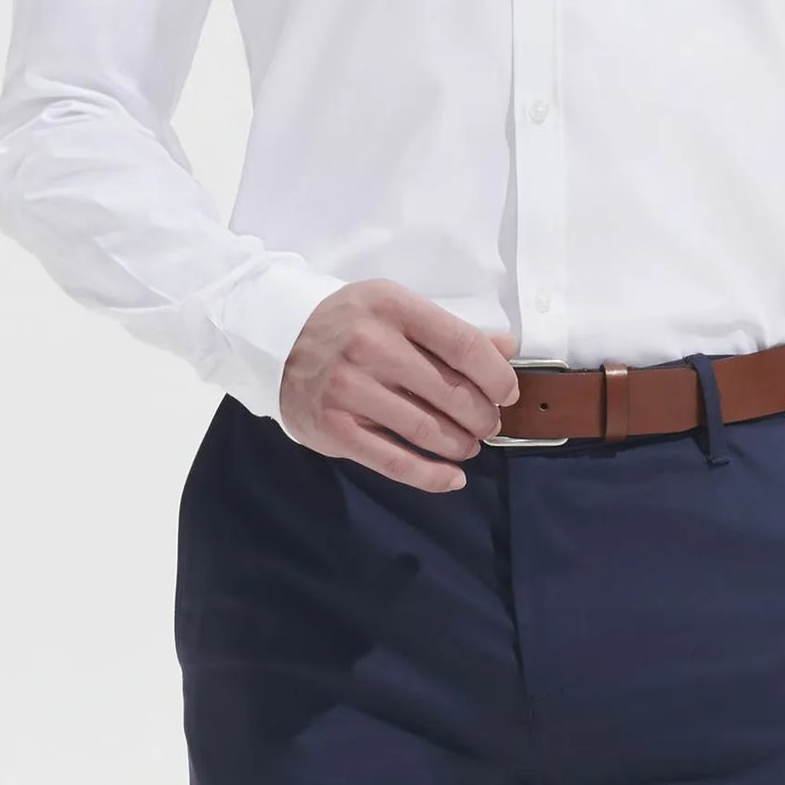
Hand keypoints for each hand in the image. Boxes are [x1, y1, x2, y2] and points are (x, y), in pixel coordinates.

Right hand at [278, 279, 521, 489]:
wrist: (277, 342)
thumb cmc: (349, 324)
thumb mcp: (396, 309)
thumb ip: (449, 329)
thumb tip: (507, 348)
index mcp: (392, 307)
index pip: (462, 344)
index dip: (496, 375)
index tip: (507, 393)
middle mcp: (369, 345)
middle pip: (449, 392)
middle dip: (481, 416)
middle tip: (487, 424)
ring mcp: (349, 389)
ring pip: (427, 429)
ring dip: (460, 444)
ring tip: (469, 445)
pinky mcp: (334, 428)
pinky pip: (394, 461)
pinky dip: (431, 475)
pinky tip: (452, 478)